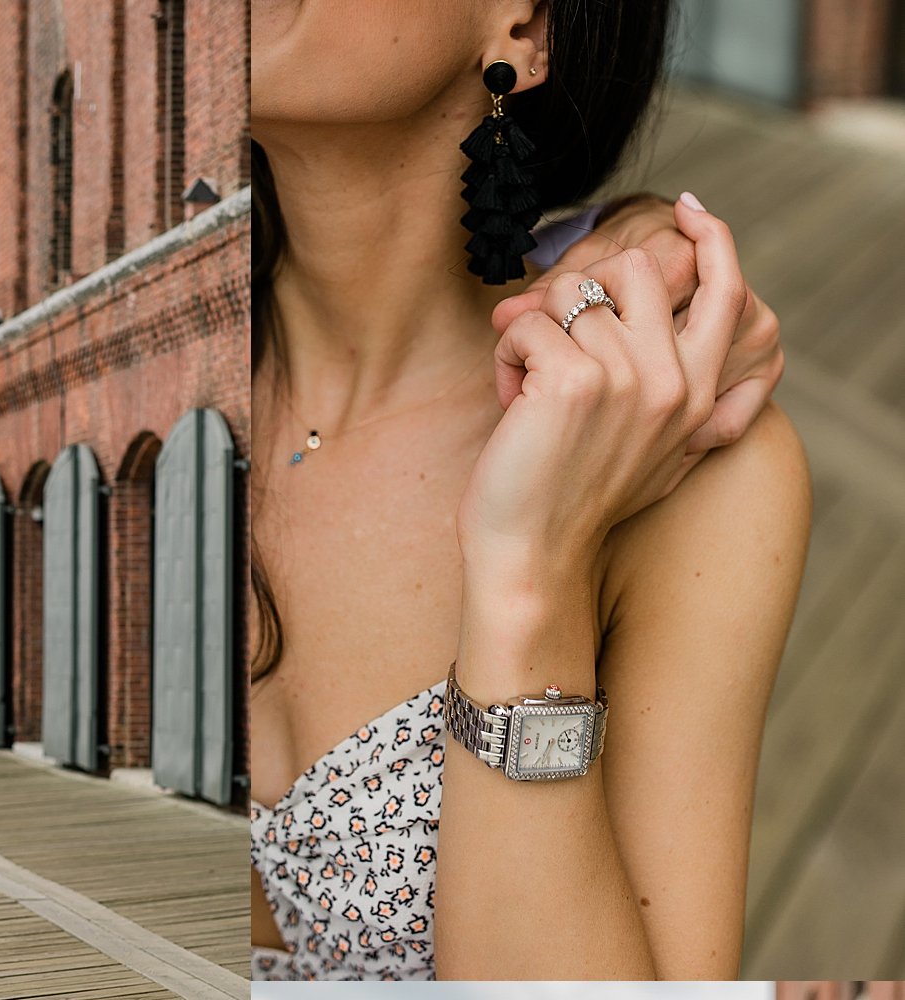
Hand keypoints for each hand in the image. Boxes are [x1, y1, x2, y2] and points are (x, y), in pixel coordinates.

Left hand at [458, 195, 747, 578]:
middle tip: (554, 348)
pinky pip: (527, 323)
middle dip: (582, 291)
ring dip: (534, 332)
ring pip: (571, 290)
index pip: (726, 289)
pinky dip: (505, 358)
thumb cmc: (573, 501)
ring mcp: (627, 378)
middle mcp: (672, 381)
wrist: (533, 559)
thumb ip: (671, 385)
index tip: (688, 209)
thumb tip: (661, 307)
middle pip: (637, 267)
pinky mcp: (574, 381)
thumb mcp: (650, 448)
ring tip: (528, 391)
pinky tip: (510, 405)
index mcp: (698, 395)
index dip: (711, 237)